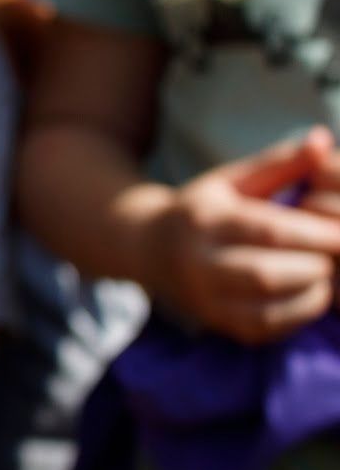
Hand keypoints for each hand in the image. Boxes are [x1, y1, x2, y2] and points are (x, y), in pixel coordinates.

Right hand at [144, 127, 339, 343]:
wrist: (147, 246)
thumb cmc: (203, 208)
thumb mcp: (233, 179)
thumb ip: (279, 163)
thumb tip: (322, 140)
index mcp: (204, 219)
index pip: (268, 231)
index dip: (314, 233)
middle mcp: (197, 262)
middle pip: (265, 274)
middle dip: (314, 266)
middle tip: (334, 255)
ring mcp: (203, 297)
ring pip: (265, 309)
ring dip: (310, 294)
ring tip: (325, 274)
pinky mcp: (215, 322)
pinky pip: (263, 329)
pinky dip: (297, 316)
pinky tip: (310, 294)